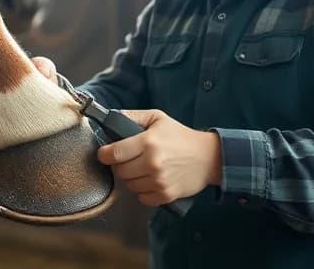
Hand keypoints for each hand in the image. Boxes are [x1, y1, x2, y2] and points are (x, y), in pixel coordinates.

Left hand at [97, 109, 221, 207]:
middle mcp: (152, 163)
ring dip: (132, 178)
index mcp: (147, 143)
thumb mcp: (158, 118)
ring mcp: (159, 181)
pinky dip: (143, 191)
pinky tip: (150, 181)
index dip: (105, 154)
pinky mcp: (166, 195)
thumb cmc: (182, 137)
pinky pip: (142, 198)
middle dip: (120, 165)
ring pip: (129, 185)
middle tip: (129, 159)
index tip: (106, 153)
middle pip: (119, 171)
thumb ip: (133, 116)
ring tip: (142, 169)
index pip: (113, 153)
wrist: (209, 157)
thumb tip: (111, 118)